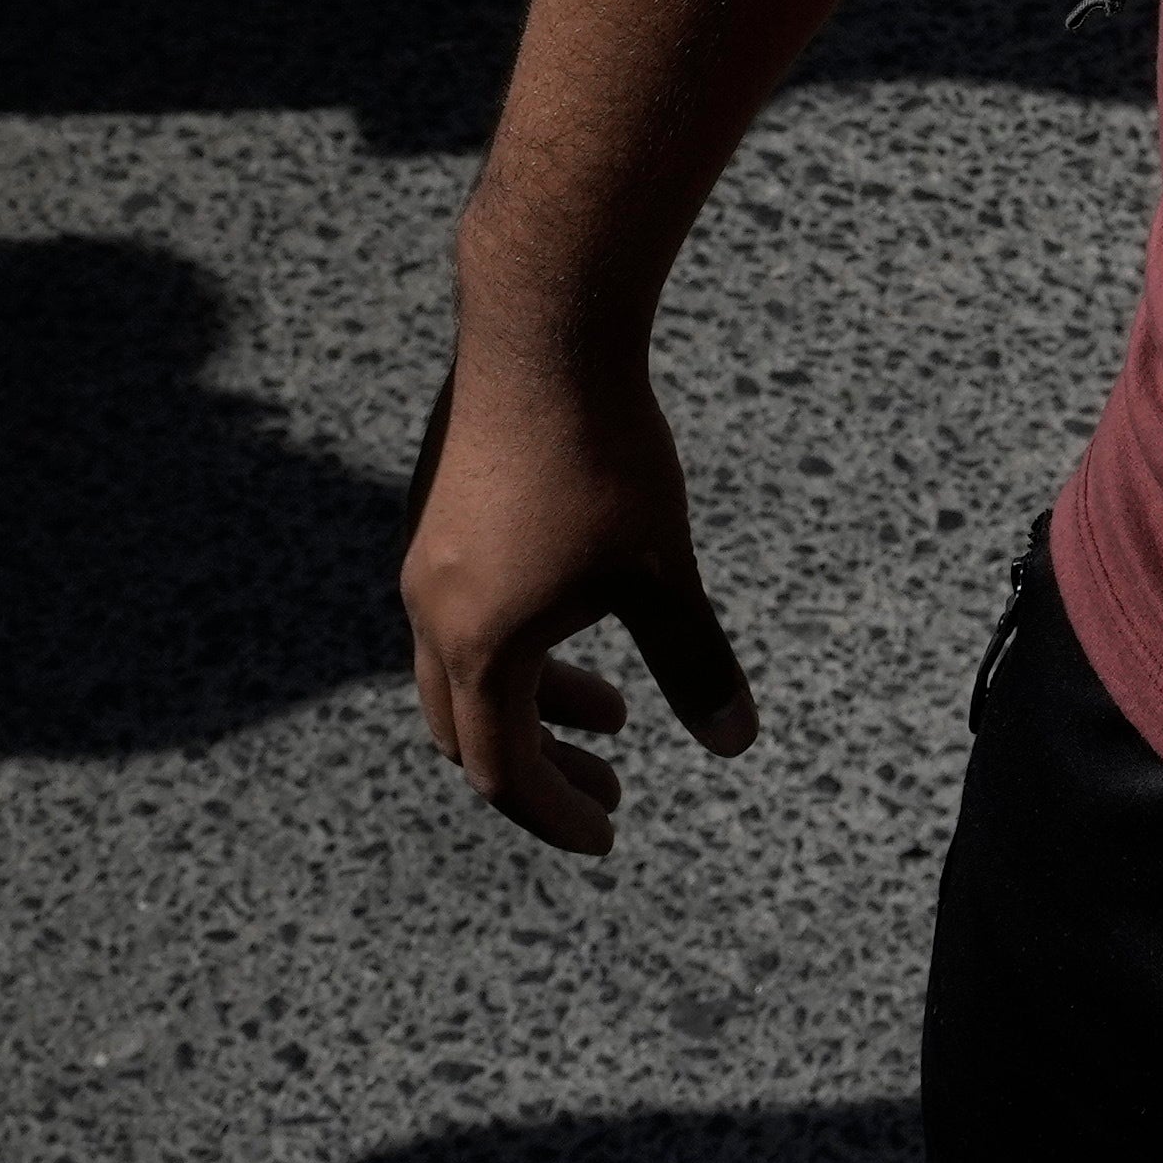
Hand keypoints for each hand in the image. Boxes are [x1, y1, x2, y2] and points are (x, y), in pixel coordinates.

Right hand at [402, 340, 760, 858]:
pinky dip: (514, 648)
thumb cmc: (605, 456)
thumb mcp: (663, 573)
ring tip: (616, 707)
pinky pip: (460, 613)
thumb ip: (696, 664)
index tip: (608, 834)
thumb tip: (737, 745)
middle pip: (468, 734)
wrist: (541, 328)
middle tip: (609, 789)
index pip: (504, 772)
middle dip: (540, 771)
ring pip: (463, 668)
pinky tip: (579, 613)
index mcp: (478, 645)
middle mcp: (431, 610)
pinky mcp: (435, 511)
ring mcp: (425, 557)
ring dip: (533, 702)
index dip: (556, 816)